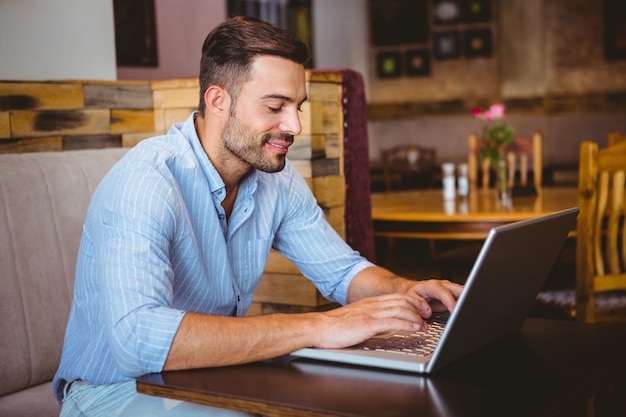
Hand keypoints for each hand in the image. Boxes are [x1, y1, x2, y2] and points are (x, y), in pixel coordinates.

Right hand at [313, 293, 430, 348]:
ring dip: (417, 317)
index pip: (396, 296)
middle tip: (429, 313)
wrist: (318, 328)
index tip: (422, 307)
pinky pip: (393, 321)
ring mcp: (370, 313)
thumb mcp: (355, 318)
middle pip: (402, 299)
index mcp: (369, 303)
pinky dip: (408, 324)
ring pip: (400, 309)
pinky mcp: (367, 324)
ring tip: (425, 324)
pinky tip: (416, 328)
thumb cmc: (334, 327)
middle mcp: (371, 305)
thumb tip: (382, 324)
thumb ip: (369, 318)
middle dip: (418, 306)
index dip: (412, 300)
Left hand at [403, 279, 463, 317]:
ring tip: (468, 311)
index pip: (443, 292)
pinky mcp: (453, 295)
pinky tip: (466, 311)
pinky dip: (465, 304)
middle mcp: (443, 285)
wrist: (413, 290)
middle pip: (458, 289)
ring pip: (462, 292)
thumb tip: (427, 311)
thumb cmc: (412, 294)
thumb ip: (417, 304)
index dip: (450, 301)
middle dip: (464, 298)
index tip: (454, 310)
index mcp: (432, 286)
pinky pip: (462, 298)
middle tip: (466, 310)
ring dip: (466, 301)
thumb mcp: (410, 298)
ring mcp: (450, 289)